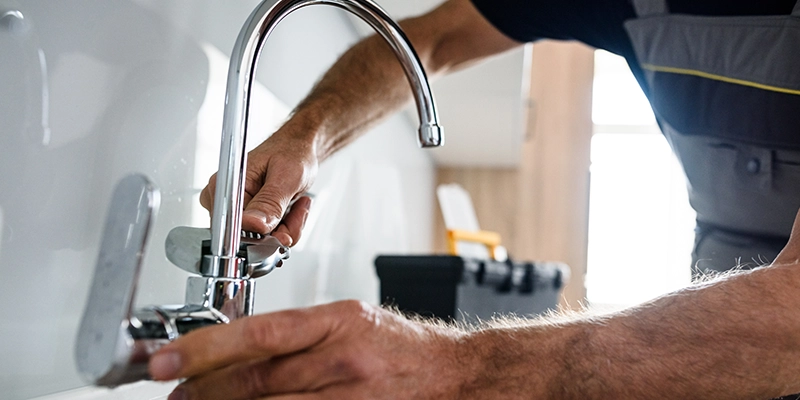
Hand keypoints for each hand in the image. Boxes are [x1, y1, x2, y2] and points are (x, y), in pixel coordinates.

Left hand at [148, 300, 469, 399]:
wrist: (452, 376)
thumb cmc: (398, 346)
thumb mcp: (347, 320)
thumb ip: (295, 334)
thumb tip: (234, 351)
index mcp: (339, 322)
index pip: (259, 333)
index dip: (204, 348)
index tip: (163, 360)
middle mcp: (342, 361)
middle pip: (255, 381)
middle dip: (202, 391)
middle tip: (173, 393)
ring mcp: (349, 399)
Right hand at [200, 131, 317, 246]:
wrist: (299, 148)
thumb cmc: (291, 151)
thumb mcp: (285, 176)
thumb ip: (270, 203)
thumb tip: (253, 225)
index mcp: (225, 185)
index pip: (233, 228)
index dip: (261, 235)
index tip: (284, 231)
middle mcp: (227, 200)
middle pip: (250, 238)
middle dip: (281, 230)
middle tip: (298, 208)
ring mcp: (238, 211)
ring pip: (264, 240)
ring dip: (288, 227)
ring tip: (298, 204)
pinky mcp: (251, 217)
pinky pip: (270, 237)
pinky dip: (287, 226)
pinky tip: (294, 208)